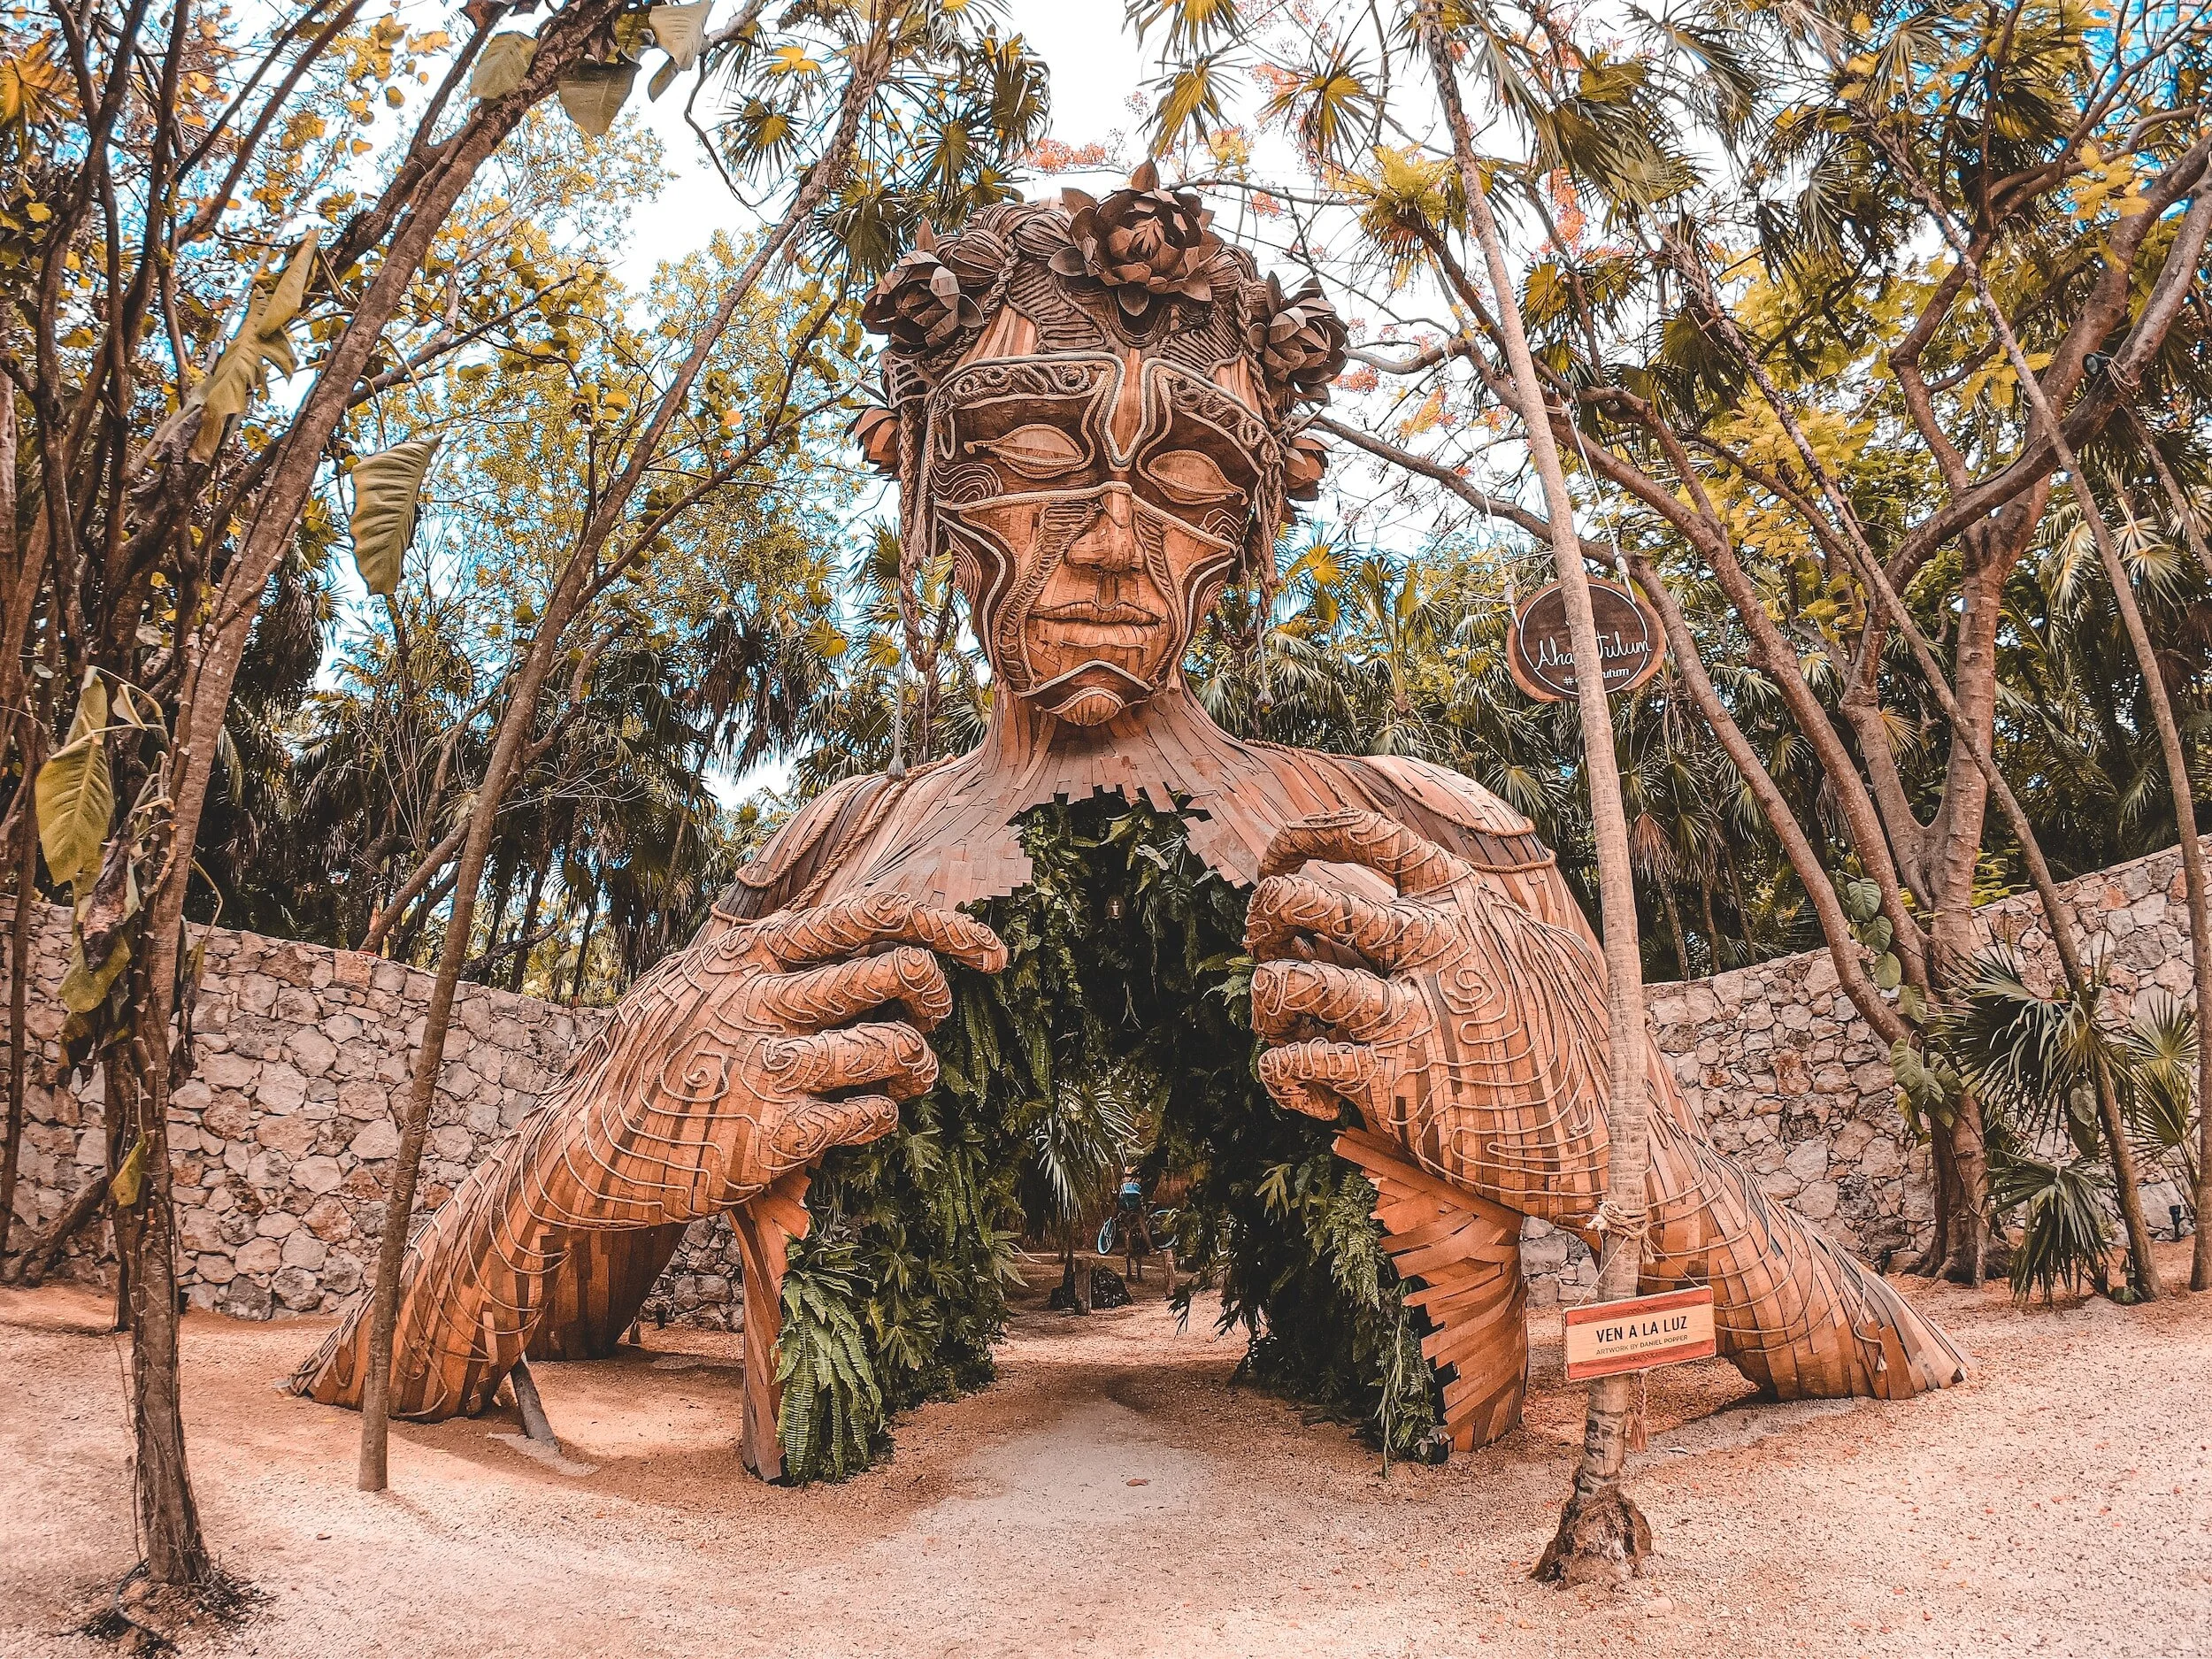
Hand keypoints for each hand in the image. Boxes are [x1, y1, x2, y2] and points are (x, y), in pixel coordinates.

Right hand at [559, 890, 1007, 1221]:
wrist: (587, 1146)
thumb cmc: (652, 1061)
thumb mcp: (692, 981)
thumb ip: (759, 955)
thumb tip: (833, 925)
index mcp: (750, 956)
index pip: (870, 914)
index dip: (948, 927)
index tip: (993, 953)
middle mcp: (763, 1001)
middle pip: (899, 973)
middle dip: (939, 997)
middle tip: (933, 1020)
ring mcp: (768, 1067)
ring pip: (896, 1048)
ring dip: (918, 1068)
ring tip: (905, 1081)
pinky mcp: (773, 1134)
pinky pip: (869, 1116)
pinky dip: (881, 1119)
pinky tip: (860, 1123)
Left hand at [1243, 810, 1609, 1219]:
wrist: (1609, 1142)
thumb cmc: (1584, 1051)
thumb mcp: (1553, 958)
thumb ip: (1496, 922)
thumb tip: (1460, 893)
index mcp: (1464, 906)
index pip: (1367, 835)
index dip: (1303, 837)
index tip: (1279, 860)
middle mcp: (1432, 947)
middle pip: (1301, 899)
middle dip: (1263, 917)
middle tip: (1269, 948)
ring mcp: (1411, 1015)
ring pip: (1287, 982)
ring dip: (1266, 1003)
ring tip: (1284, 1028)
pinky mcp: (1393, 1083)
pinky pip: (1294, 1064)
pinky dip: (1282, 1078)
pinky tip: (1310, 1096)